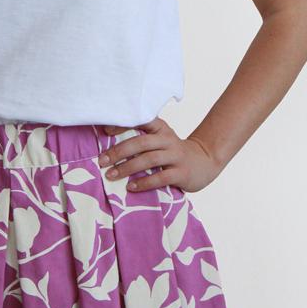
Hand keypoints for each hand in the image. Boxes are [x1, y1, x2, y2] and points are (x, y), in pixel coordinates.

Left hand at [99, 117, 223, 194]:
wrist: (204, 162)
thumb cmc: (172, 152)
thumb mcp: (159, 140)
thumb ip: (140, 140)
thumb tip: (108, 149)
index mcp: (160, 128)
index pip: (141, 120)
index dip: (123, 124)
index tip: (105, 131)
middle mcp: (168, 139)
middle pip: (141, 142)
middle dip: (119, 151)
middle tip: (102, 161)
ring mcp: (176, 155)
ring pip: (149, 159)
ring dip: (127, 168)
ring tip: (111, 175)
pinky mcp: (182, 172)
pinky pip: (161, 177)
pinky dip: (144, 183)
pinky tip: (131, 187)